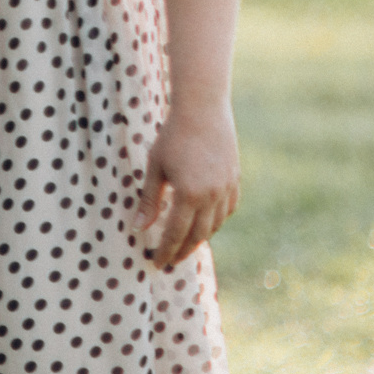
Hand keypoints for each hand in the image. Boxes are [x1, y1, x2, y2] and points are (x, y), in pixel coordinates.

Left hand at [131, 98, 240, 270]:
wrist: (203, 110)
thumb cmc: (172, 136)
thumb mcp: (155, 168)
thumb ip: (148, 201)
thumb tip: (138, 228)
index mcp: (189, 194)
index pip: (176, 233)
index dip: (166, 250)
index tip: (157, 262)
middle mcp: (212, 196)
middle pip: (198, 234)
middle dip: (183, 250)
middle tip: (170, 260)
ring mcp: (227, 188)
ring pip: (215, 224)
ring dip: (200, 237)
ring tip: (185, 244)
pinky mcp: (235, 180)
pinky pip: (228, 209)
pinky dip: (216, 220)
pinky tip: (206, 223)